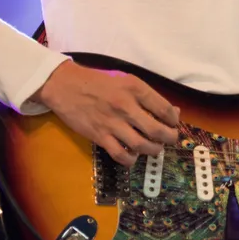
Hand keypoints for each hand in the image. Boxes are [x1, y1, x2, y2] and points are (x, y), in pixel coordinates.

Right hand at [30, 60, 179, 165]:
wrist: (65, 85)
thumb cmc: (97, 81)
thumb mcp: (125, 79)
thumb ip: (147, 95)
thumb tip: (173, 112)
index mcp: (134, 88)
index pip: (164, 108)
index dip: (174, 120)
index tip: (173, 123)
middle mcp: (126, 105)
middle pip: (157, 130)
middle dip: (169, 138)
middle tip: (170, 139)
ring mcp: (112, 123)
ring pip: (141, 145)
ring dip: (153, 151)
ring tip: (155, 149)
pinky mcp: (99, 136)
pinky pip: (120, 155)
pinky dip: (131, 159)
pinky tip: (133, 155)